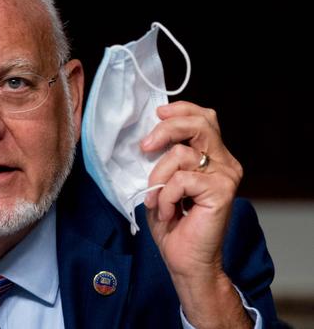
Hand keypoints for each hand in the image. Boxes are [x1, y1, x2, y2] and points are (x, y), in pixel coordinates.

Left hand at [141, 101, 250, 327]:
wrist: (185, 260)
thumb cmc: (173, 224)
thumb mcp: (163, 183)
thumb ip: (163, 158)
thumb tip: (147, 137)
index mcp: (214, 157)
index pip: (203, 118)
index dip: (180, 110)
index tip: (157, 115)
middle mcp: (225, 162)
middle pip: (199, 123)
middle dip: (166, 130)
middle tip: (144, 147)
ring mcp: (226, 175)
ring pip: (181, 153)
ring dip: (158, 177)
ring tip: (155, 200)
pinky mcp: (222, 190)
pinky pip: (181, 179)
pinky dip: (165, 196)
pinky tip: (167, 213)